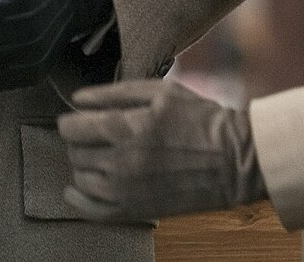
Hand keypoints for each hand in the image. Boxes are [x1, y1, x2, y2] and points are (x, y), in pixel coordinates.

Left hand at [58, 79, 264, 220]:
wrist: (233, 160)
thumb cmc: (200, 120)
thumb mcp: (160, 91)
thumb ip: (115, 92)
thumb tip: (79, 98)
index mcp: (126, 128)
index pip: (72, 128)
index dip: (70, 121)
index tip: (77, 119)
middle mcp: (121, 162)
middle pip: (74, 153)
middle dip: (79, 141)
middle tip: (93, 136)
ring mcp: (127, 191)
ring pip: (80, 179)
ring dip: (83, 166)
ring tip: (99, 157)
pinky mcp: (136, 211)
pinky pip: (91, 211)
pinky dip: (79, 199)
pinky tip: (78, 188)